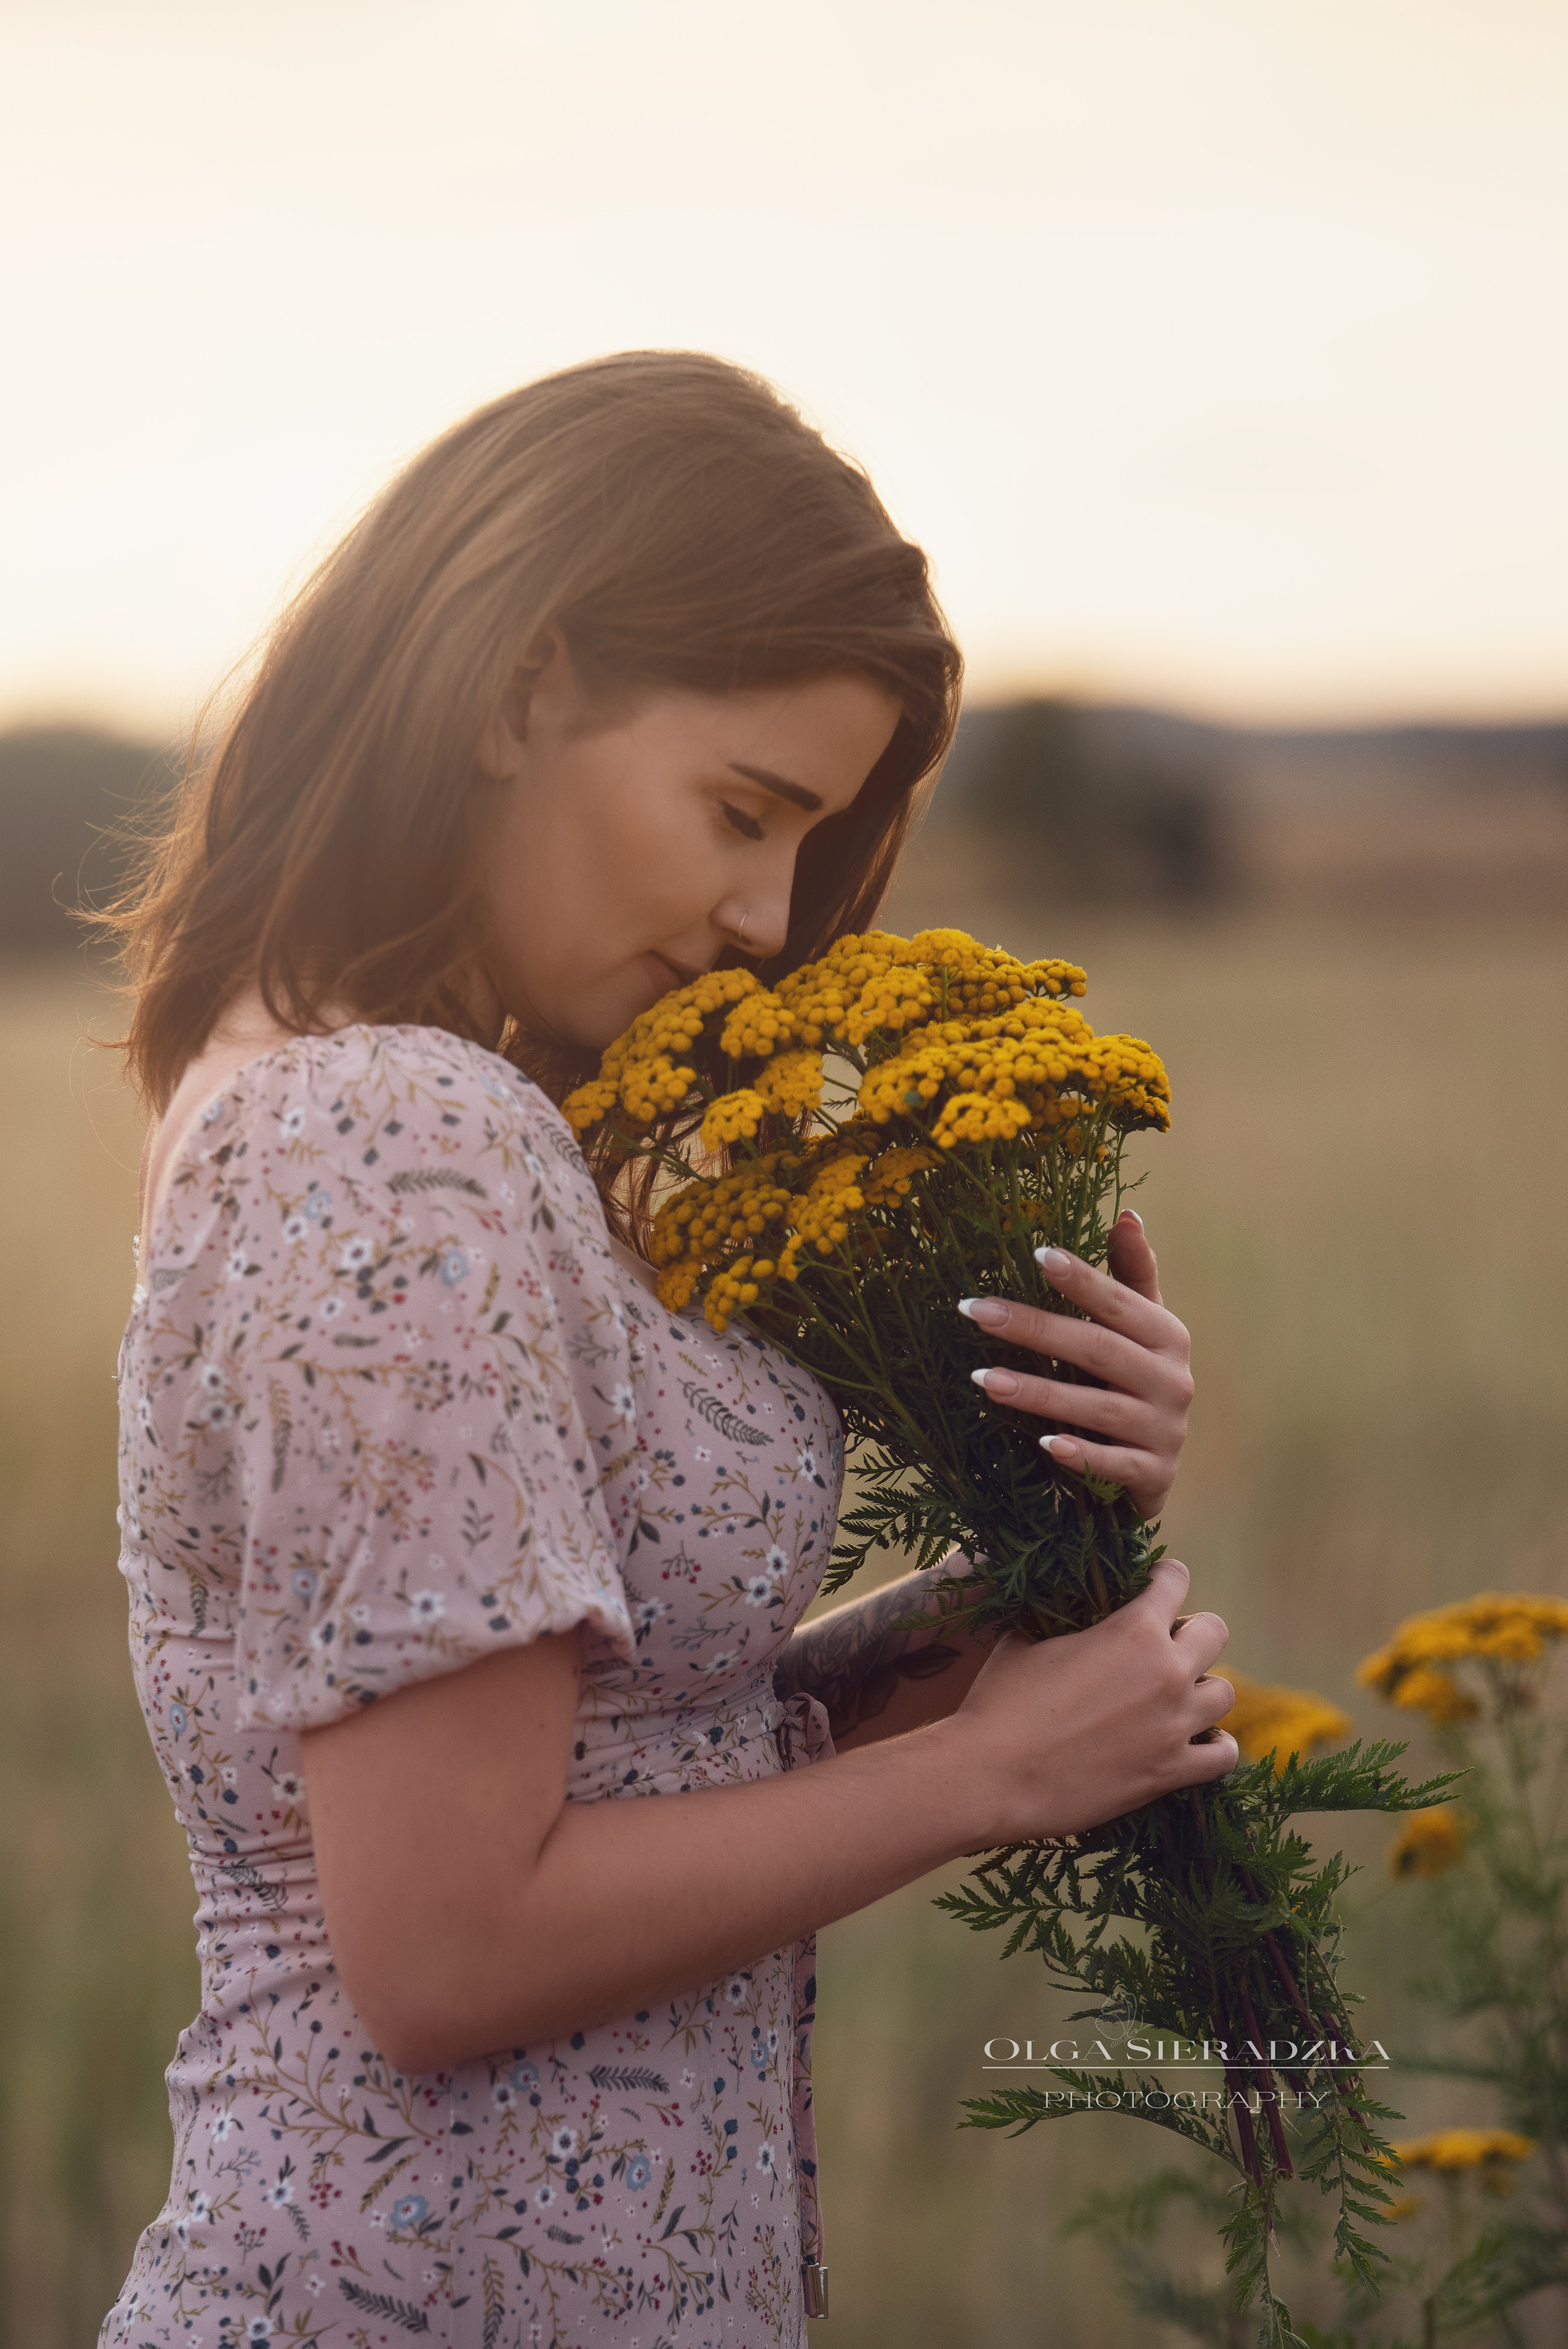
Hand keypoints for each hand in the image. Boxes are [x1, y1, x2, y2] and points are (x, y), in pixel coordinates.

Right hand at [951, 1557, 1236, 1844]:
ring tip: (1177, 1694)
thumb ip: (1058, 1619)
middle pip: (1214, 1632)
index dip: (1163, 1578)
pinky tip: (1199, 1739)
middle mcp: (1166, 1672)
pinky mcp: (1170, 1773)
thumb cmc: (1000, 1702)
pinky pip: (1222, 1755)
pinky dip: (1215, 1745)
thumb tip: (1058, 1607)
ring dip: (1201, 1687)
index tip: (1154, 1586)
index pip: (1176, 1581)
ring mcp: (1174, 1725)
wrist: (991, 1775)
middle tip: (1164, 1644)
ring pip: (1223, 1693)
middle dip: (1192, 1630)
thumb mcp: (1026, 1640)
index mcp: (1133, 1629)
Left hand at [958, 1208, 1192, 1517]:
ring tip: (983, 1379)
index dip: (1081, 1279)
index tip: (1036, 1255)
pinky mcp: (1154, 1475)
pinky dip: (1082, 1456)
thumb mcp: (1137, 1330)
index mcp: (1167, 1336)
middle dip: (1035, 1329)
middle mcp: (1173, 1380)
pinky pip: (1115, 1466)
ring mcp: (1166, 1431)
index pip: (1119, 1302)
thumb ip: (1131, 1277)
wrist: (1152, 1467)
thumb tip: (1129, 1215)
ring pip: (1098, 1408)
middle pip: (1098, 1350)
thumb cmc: (1131, 1382)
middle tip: (975, 1311)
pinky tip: (1044, 1444)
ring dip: (1040, 1393)